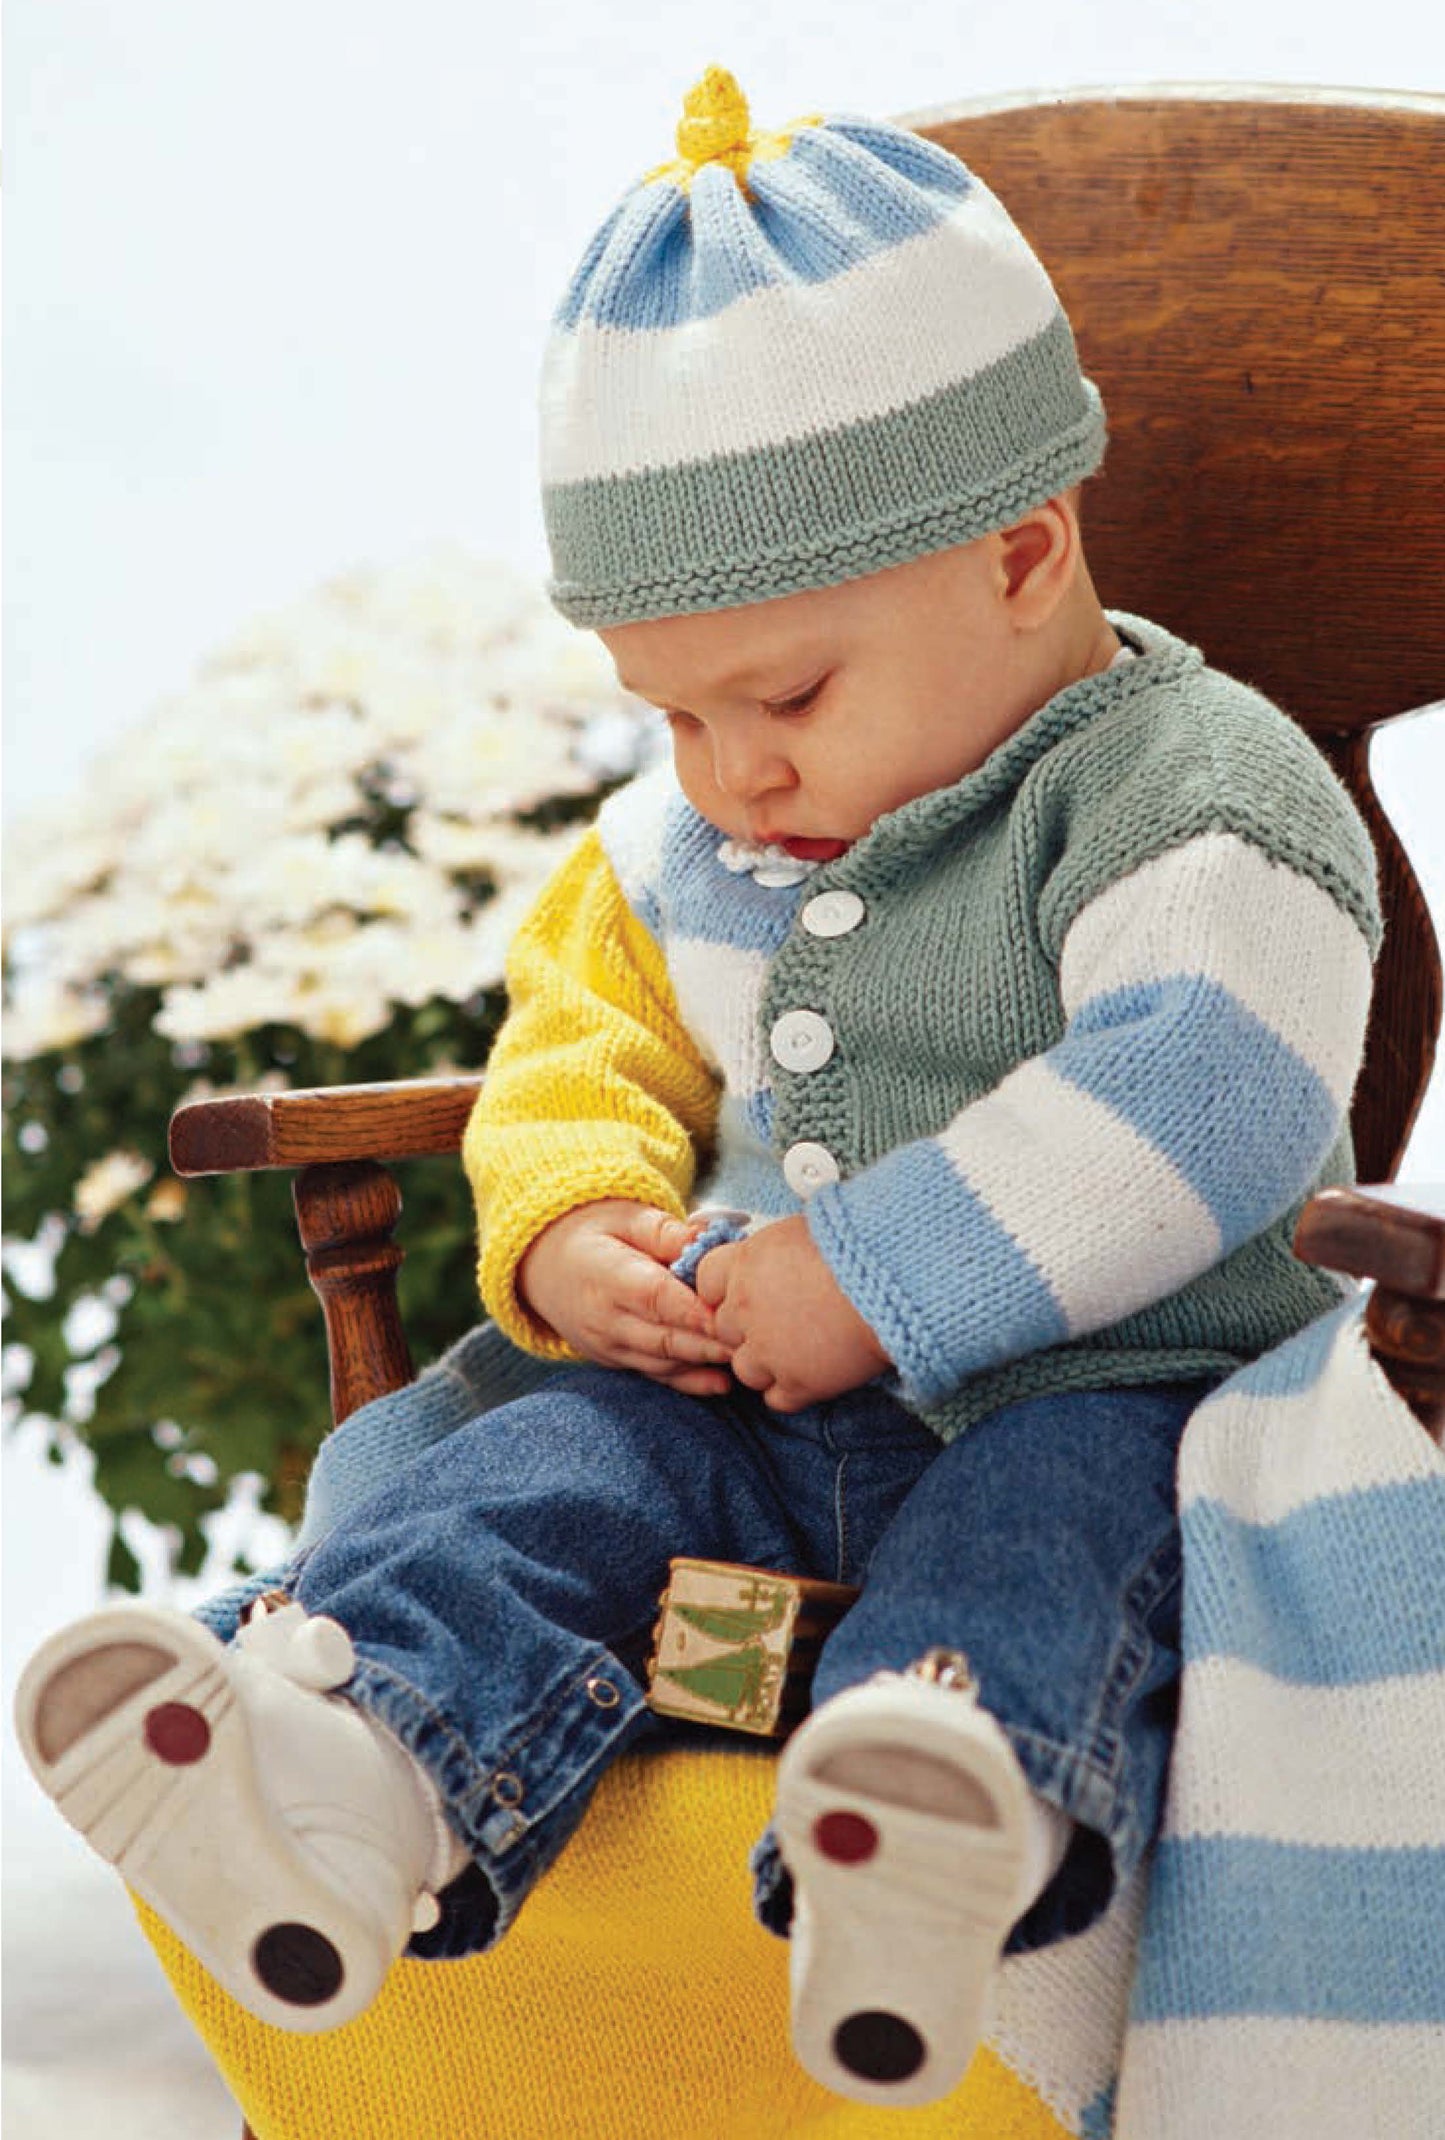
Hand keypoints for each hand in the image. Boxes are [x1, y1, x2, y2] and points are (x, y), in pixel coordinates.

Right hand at [518, 1199, 734, 1395]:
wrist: (542, 1265)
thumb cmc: (592, 1233)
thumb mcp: (624, 1216)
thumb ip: (665, 1231)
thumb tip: (704, 1239)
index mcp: (607, 1276)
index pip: (657, 1298)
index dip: (696, 1311)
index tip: (733, 1312)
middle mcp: (605, 1319)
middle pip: (666, 1338)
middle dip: (711, 1343)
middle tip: (756, 1341)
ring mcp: (608, 1345)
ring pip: (663, 1363)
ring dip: (705, 1365)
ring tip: (747, 1361)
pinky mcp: (614, 1360)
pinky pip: (654, 1375)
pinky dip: (688, 1382)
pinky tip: (722, 1384)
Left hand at [694, 1214, 890, 1412]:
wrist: (893, 1284)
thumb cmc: (857, 1246)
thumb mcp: (803, 1230)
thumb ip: (773, 1249)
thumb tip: (774, 1252)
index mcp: (743, 1264)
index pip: (706, 1280)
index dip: (724, 1288)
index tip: (745, 1291)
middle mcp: (744, 1309)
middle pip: (723, 1329)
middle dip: (746, 1328)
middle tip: (781, 1322)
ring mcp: (767, 1351)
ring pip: (744, 1368)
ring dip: (766, 1363)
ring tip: (800, 1349)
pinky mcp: (796, 1384)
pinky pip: (775, 1398)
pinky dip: (791, 1390)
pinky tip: (815, 1371)